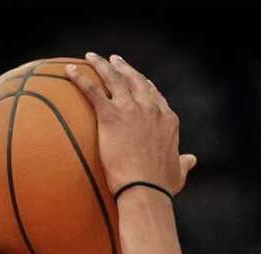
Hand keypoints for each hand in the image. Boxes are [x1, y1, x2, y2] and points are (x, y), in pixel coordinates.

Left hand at [63, 54, 197, 195]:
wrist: (145, 188)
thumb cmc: (160, 186)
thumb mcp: (178, 173)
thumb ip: (184, 163)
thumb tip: (192, 159)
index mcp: (167, 119)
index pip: (155, 95)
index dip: (145, 85)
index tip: (138, 78)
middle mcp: (151, 109)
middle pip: (135, 80)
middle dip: (124, 68)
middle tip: (113, 60)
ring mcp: (132, 110)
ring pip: (114, 79)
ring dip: (101, 65)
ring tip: (91, 58)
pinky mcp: (111, 116)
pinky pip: (92, 91)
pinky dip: (80, 78)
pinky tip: (69, 71)